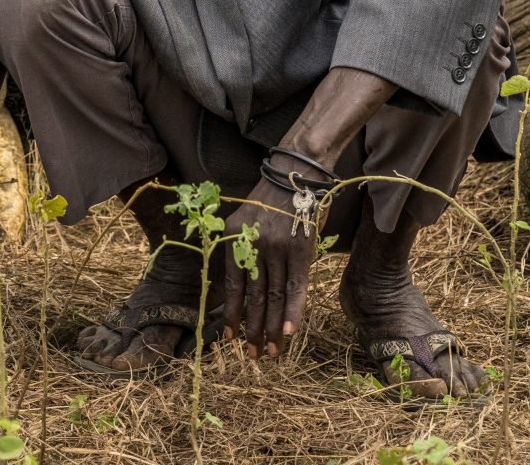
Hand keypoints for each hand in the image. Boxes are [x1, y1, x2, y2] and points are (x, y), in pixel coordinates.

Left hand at [220, 177, 317, 357]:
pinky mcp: (299, 250)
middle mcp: (252, 245)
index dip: (233, 313)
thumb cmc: (270, 201)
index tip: (230, 337)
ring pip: (273, 296)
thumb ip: (242, 249)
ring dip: (272, 327)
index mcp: (234, 239)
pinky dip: (292, 311)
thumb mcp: (245, 220)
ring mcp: (275, 248)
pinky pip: (295, 287)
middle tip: (252, 354)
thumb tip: (243, 288)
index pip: (233, 285)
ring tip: (270, 350)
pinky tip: (289, 331)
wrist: (294, 175)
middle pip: (253, 296)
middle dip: (252, 328)